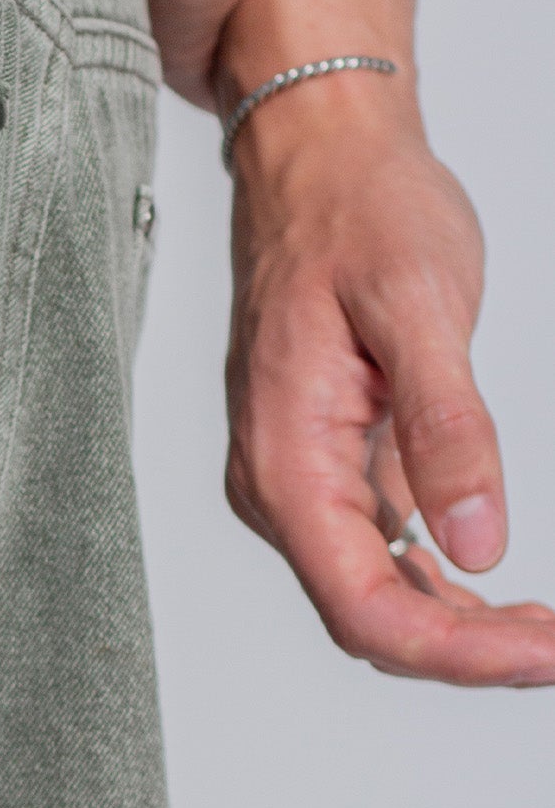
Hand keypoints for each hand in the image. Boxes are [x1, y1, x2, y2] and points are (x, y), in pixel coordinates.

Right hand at [223, 87, 554, 684]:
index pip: (364, 605)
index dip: (458, 652)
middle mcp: (279, 483)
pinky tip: (498, 591)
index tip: (544, 652)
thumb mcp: (419, 309)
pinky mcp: (333, 464)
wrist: (319, 154)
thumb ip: (446, 432)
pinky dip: (443, 585)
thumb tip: (476, 545)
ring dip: (460, 628)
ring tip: (545, 629)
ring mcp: (302, 478)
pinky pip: (380, 556)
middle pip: (368, 619)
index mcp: (287, 458)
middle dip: (468, 652)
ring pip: (374, 597)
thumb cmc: (356, 212)